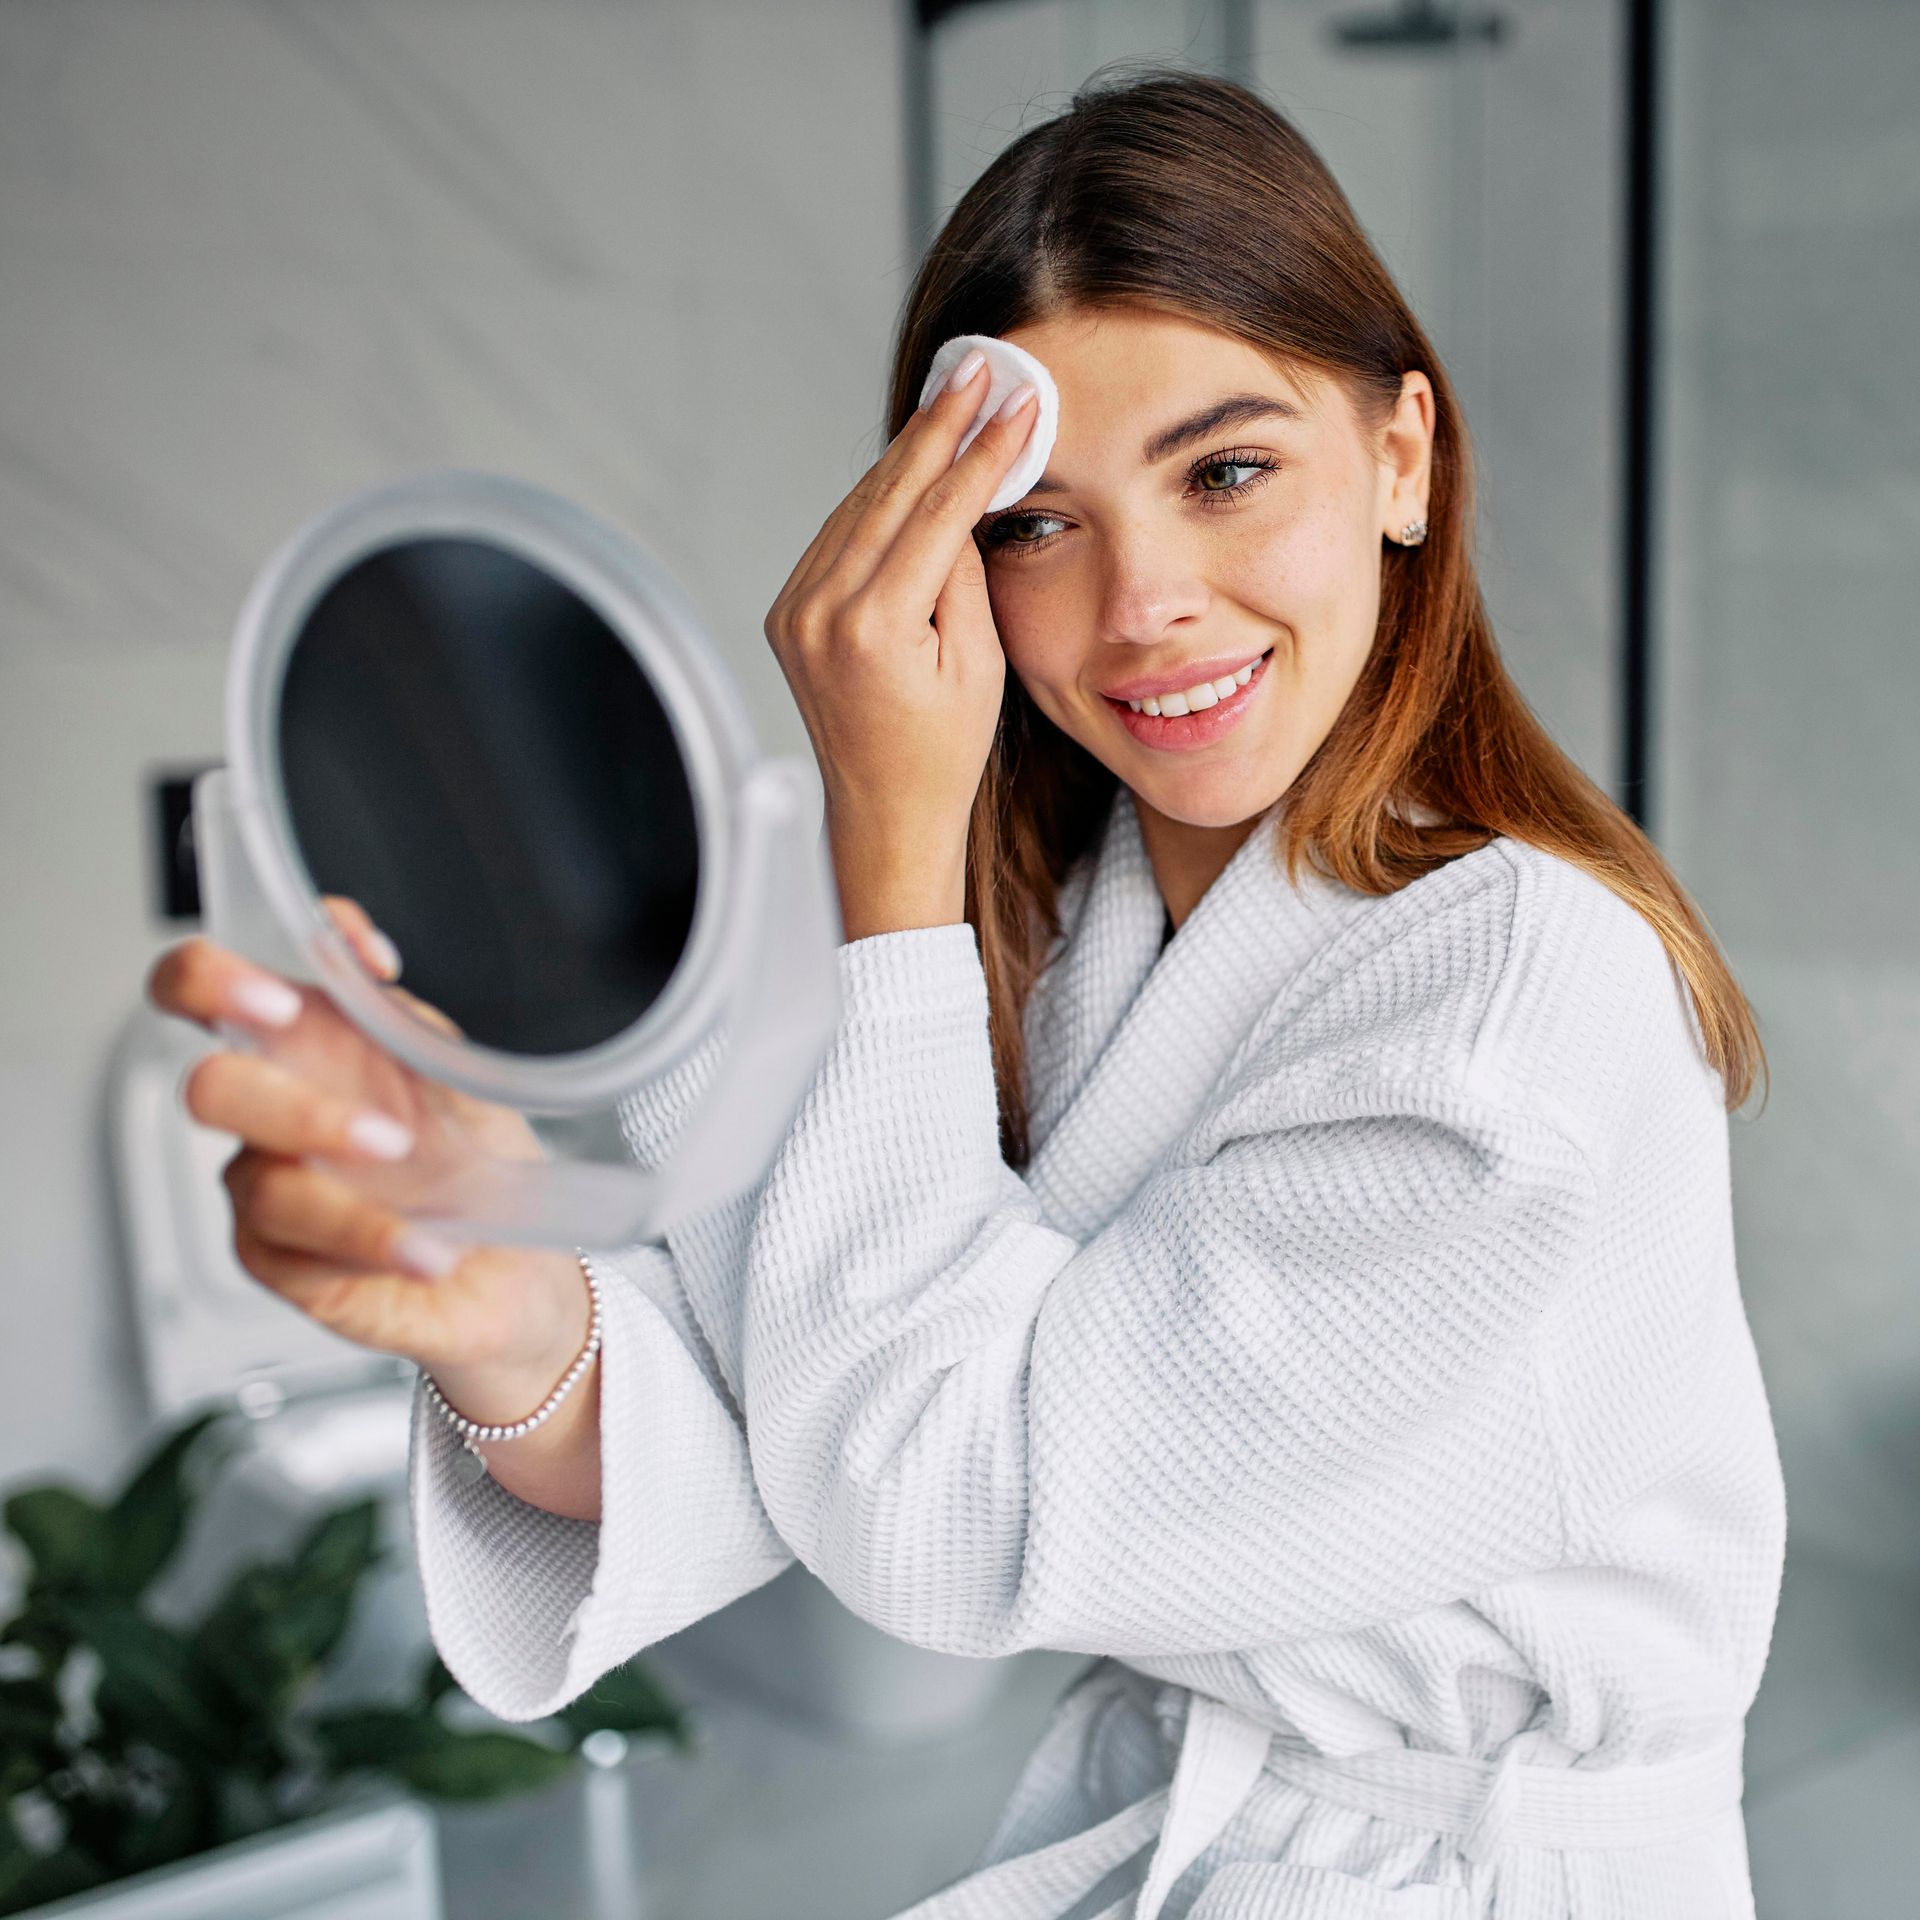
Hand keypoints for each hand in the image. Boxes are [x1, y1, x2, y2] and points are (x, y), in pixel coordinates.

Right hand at [145, 898, 592, 1413]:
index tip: (301, 994)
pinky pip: (295, 1253)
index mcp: (306, 1044)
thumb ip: (407, 1024)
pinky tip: (428, 1253)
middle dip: (292, 1107)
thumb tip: (365, 976)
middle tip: (384, 1135)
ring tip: (434, 1217)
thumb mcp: (464, 1074)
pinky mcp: (279, 1260)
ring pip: (261, 1184)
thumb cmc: (476, 1157)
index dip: (220, 974)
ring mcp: (269, 1186)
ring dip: (351, 1202)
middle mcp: (275, 1109)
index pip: (208, 986)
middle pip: (207, 1088)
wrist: (513, 1262)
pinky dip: (372, 1247)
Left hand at [762, 354, 1039, 939]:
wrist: (884, 810)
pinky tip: (911, 462)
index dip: (983, 452)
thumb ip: (963, 573)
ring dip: (907, 451)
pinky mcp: (786, 611)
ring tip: (952, 399)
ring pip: (859, 504)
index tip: (1017, 406)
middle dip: (940, 426)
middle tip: (978, 369)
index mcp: (873, 628)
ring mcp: (794, 610)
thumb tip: (958, 499)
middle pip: (889, 492)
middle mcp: (820, 612)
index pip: (937, 513)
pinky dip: (876, 496)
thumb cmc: (942, 751)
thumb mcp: (978, 662)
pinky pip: (838, 534)